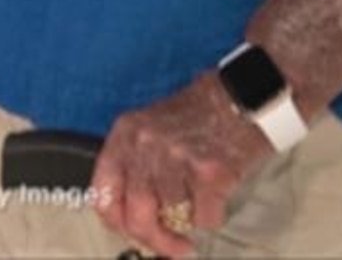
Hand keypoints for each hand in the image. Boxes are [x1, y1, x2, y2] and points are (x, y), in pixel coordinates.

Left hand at [91, 72, 270, 258]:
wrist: (238, 96)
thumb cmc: (196, 115)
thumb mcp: (150, 129)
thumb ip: (135, 168)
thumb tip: (131, 221)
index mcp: (125, 134)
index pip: (103, 195)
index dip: (118, 224)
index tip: (134, 233)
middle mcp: (145, 144)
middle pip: (136, 218)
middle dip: (157, 240)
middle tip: (174, 245)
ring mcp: (176, 156)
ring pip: (173, 219)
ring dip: (189, 219)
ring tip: (201, 195)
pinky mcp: (207, 170)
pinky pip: (204, 219)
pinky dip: (213, 214)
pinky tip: (217, 191)